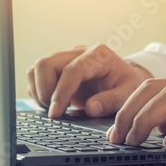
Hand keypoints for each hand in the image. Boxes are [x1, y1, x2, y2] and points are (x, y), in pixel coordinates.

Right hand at [26, 44, 151, 118]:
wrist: (125, 79)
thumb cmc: (128, 85)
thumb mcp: (128, 93)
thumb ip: (112, 101)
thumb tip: (91, 108)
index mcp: (98, 55)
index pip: (71, 70)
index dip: (61, 92)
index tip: (56, 113)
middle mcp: (78, 53)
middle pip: (46, 63)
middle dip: (44, 90)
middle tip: (55, 111)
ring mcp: (66, 59)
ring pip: (37, 69)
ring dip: (39, 91)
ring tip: (55, 108)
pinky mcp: (58, 68)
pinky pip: (37, 77)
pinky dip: (39, 92)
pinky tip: (54, 104)